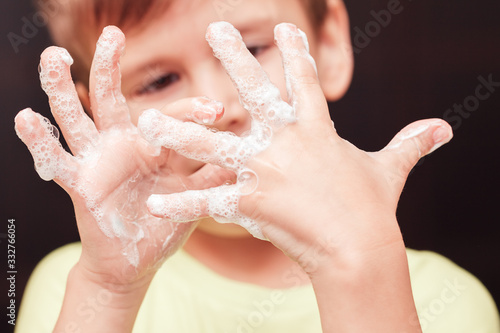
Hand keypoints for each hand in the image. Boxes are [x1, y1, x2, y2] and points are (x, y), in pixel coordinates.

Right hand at [14, 26, 231, 287]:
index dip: (190, 112)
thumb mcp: (192, 198)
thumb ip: (210, 178)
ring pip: (75, 118)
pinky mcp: (78, 183)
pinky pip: (56, 160)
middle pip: (110, 98)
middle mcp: (121, 145)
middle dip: (110, 66)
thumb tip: (243, 158)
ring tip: (52, 56)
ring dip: (61, 88)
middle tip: (113, 34)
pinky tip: (26, 118)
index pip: (167, 118)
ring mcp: (97, 161)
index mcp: (150, 145)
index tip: (217, 110)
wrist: (135, 260)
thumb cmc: (164, 224)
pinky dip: (40, 141)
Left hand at [140, 22, 452, 274]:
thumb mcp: (391, 170)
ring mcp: (265, 170)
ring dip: (177, 132)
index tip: (284, 31)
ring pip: (212, 145)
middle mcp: (286, 142)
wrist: (360, 250)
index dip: (295, 53)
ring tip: (145, 120)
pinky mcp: (250, 202)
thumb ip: (410, 144)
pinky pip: (207, 203)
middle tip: (215, 29)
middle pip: (255, 92)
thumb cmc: (373, 210)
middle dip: (235, 58)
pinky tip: (152, 202)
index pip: (305, 82)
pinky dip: (179, 204)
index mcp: (316, 130)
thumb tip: (446, 128)